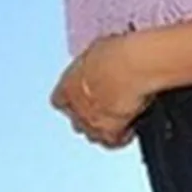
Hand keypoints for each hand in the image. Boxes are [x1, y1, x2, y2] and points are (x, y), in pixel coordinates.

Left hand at [50, 33, 152, 148]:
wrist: (131, 68)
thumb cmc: (114, 54)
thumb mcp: (97, 50)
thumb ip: (93, 63)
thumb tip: (101, 60)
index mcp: (66, 85)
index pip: (59, 100)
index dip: (71, 99)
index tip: (81, 95)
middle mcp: (76, 107)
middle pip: (76, 120)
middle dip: (88, 115)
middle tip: (103, 105)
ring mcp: (92, 123)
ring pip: (92, 134)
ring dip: (102, 128)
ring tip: (117, 119)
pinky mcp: (111, 133)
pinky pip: (113, 141)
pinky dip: (121, 137)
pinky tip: (130, 129)